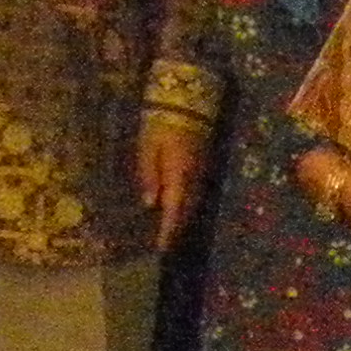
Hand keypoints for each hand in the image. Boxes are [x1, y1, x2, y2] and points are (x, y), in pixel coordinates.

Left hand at [138, 118, 210, 251]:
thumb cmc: (160, 123)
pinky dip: (187, 204)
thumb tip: (149, 204)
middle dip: (176, 229)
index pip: (173, 210)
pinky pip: (196, 191)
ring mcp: (201, 170)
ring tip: (171, 230)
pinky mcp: (202, 164)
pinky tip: (179, 206)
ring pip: (193, 202)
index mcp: (178, 175)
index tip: (161, 249)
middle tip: (165, 245)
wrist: (186, 101)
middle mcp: (193, 177)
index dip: (168, 231)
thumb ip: (149, 176)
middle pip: (186, 210)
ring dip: (183, 218)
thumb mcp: (147, 148)